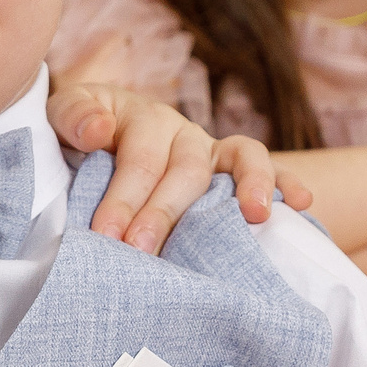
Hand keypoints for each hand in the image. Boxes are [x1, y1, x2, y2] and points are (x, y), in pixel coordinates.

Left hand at [48, 82, 313, 255]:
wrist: (95, 131)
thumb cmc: (79, 135)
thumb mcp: (63, 118)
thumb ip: (73, 118)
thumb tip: (100, 131)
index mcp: (140, 118)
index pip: (139, 158)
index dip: (124, 196)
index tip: (106, 234)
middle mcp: (181, 131)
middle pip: (184, 168)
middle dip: (165, 211)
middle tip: (143, 249)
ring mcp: (210, 149)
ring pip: (240, 157)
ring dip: (250, 185)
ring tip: (255, 216)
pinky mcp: (230, 169)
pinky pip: (266, 169)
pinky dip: (286, 182)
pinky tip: (303, 203)